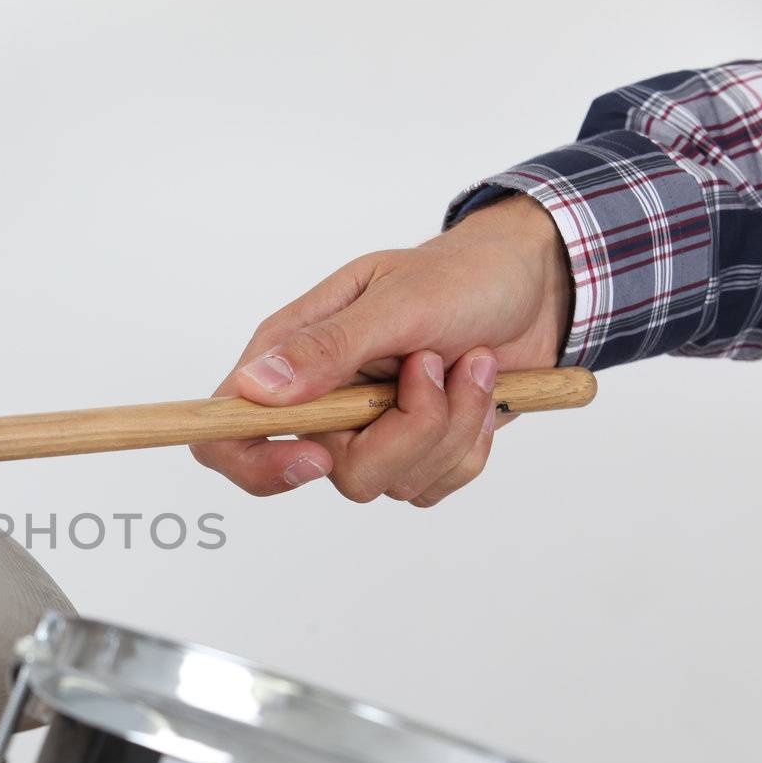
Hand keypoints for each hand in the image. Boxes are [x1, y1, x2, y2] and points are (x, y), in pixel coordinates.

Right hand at [193, 193, 571, 505]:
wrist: (535, 287)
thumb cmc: (461, 275)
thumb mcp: (397, 300)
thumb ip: (328, 347)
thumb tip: (255, 389)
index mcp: (291, 356)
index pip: (226, 429)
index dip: (253, 461)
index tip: (315, 456)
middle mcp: (320, 402)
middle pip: (330, 471)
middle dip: (405, 430)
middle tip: (436, 364)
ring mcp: (367, 433)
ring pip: (391, 483)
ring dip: (450, 427)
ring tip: (470, 365)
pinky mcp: (413, 453)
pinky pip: (432, 487)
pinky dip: (469, 445)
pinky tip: (479, 393)